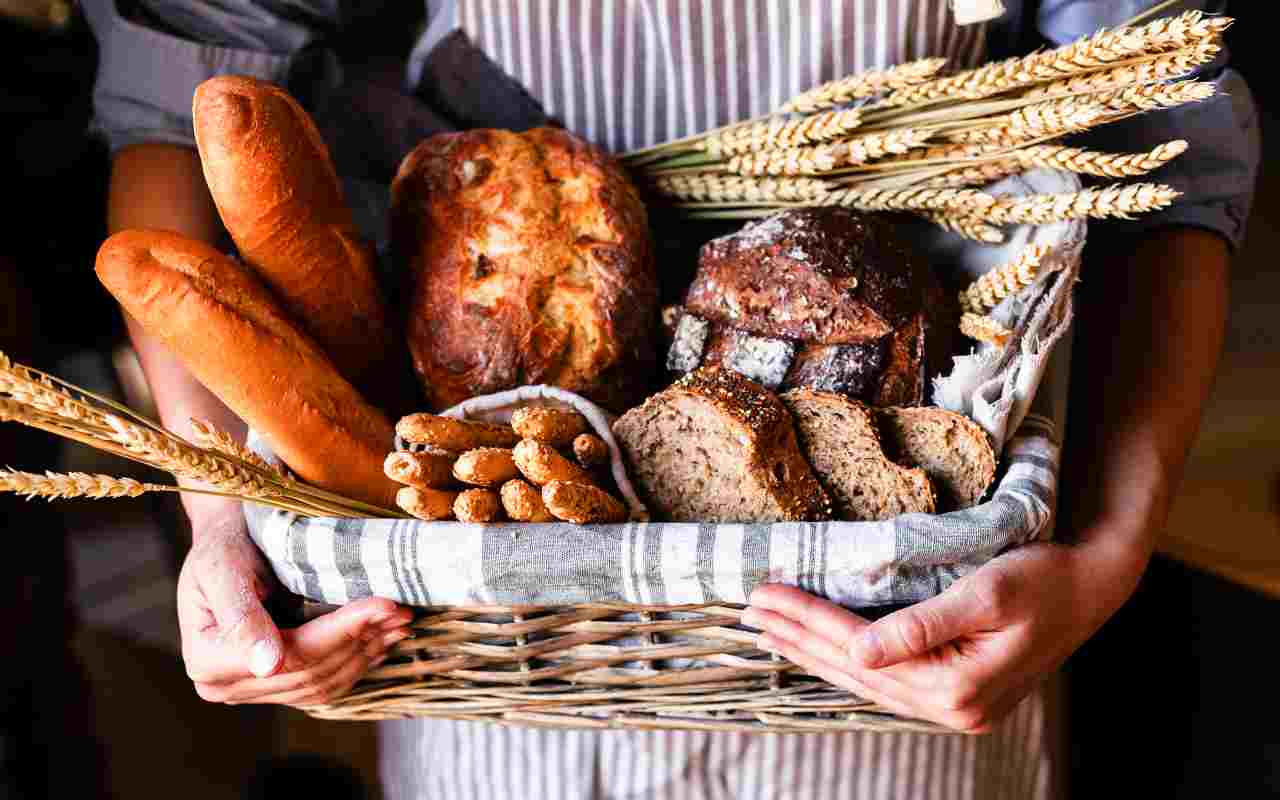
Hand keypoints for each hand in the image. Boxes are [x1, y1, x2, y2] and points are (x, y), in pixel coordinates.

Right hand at [177, 516, 413, 705]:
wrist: (229, 538)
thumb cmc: (224, 543)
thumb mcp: (222, 567)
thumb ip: (241, 616)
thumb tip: (268, 666)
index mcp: (206, 661)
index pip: (290, 655)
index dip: (343, 631)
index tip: (385, 603)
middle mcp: (225, 686)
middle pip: (310, 672)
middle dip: (362, 639)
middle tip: (403, 610)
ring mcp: (253, 689)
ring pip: (323, 682)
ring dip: (367, 652)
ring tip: (401, 623)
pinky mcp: (277, 684)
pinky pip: (324, 682)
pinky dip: (358, 661)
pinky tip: (384, 640)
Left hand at [742, 536, 1148, 732]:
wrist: (1096, 585)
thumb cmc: (1045, 579)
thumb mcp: (986, 594)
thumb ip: (921, 628)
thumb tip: (857, 655)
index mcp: (957, 686)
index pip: (860, 650)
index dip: (808, 620)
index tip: (764, 594)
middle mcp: (954, 708)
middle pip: (855, 671)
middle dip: (798, 638)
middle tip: (748, 611)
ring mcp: (957, 707)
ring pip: (866, 681)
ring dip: (815, 653)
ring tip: (770, 630)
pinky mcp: (959, 693)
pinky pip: (888, 681)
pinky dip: (849, 661)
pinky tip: (822, 649)